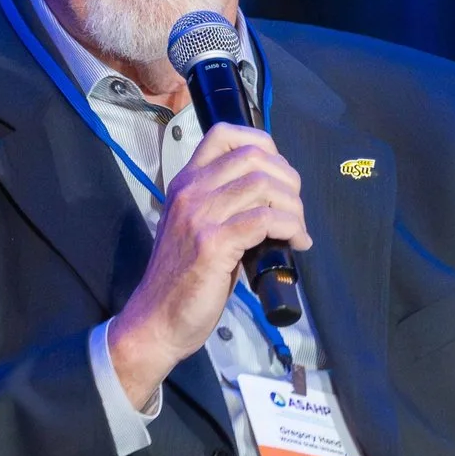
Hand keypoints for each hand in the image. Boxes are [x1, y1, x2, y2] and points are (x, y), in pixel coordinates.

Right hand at [106, 124, 310, 406]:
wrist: (157, 320)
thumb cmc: (183, 280)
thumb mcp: (197, 228)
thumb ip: (225, 205)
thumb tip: (273, 196)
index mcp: (186, 183)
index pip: (224, 135)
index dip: (263, 144)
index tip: (280, 172)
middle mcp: (190, 192)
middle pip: (254, 157)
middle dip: (288, 180)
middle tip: (295, 209)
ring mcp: (199, 216)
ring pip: (263, 186)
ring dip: (293, 207)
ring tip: (297, 229)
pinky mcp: (213, 244)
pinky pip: (265, 220)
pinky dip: (291, 228)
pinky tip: (296, 243)